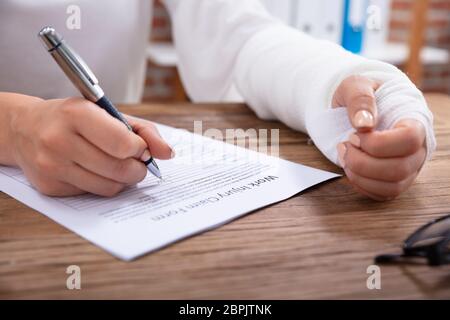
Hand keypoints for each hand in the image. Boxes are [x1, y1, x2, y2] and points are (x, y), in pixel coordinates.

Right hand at [9, 97, 172, 196]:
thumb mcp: (107, 112)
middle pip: (119, 169)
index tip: (140, 148)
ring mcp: (52, 166)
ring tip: (120, 167)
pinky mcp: (50, 187)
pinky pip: (92, 194)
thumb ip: (143, 130)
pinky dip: (103, 185)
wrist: (25, 128)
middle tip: (137, 163)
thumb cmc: (73, 118)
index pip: (122, 144)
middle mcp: (59, 140)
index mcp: (76, 114)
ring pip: (109, 187)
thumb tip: (168, 153)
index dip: (139, 150)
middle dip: (137, 169)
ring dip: (124, 180)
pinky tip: (96, 172)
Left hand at [332, 75, 426, 200]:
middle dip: (363, 161)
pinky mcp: (393, 181)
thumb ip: (360, 98)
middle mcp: (416, 148)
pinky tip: (349, 167)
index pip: (409, 140)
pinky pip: (382, 194)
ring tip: (345, 155)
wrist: (356, 107)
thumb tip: (364, 123)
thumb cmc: (360, 94)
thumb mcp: (356, 84)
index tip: (355, 134)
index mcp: (414, 121)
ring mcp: (407, 168)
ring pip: (392, 187)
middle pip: (399, 168)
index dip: (378, 142)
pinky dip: (361, 185)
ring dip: (360, 175)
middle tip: (345, 145)